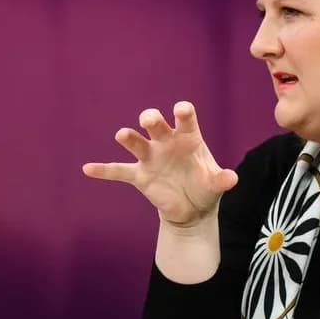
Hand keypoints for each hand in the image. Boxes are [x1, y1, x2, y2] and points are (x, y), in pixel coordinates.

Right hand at [82, 102, 237, 226]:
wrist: (192, 208)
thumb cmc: (205, 187)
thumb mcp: (216, 184)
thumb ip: (221, 179)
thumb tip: (231, 178)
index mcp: (187, 137)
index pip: (184, 118)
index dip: (182, 112)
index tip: (180, 110)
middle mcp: (166, 142)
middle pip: (155, 124)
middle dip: (151, 119)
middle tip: (149, 120)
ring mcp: (151, 158)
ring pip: (136, 143)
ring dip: (130, 137)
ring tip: (122, 135)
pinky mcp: (139, 175)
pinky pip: (118, 171)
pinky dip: (103, 170)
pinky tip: (88, 169)